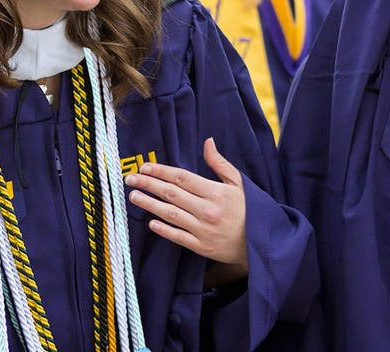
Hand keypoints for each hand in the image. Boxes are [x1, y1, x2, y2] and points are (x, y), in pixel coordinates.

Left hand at [125, 138, 247, 274]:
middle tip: (131, 179)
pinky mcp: (201, 246)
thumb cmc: (248, 208)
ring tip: (133, 197)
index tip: (145, 167)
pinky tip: (150, 223)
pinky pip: (178, 237)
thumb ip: (220, 163)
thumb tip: (208, 142)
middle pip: (172, 194)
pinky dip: (163, 230)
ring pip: (171, 215)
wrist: (258, 243)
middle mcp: (207, 210)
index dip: (162, 171)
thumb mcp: (238, 182)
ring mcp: (203, 230)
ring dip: (150, 205)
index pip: (183, 178)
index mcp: (216, 192)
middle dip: (149, 185)